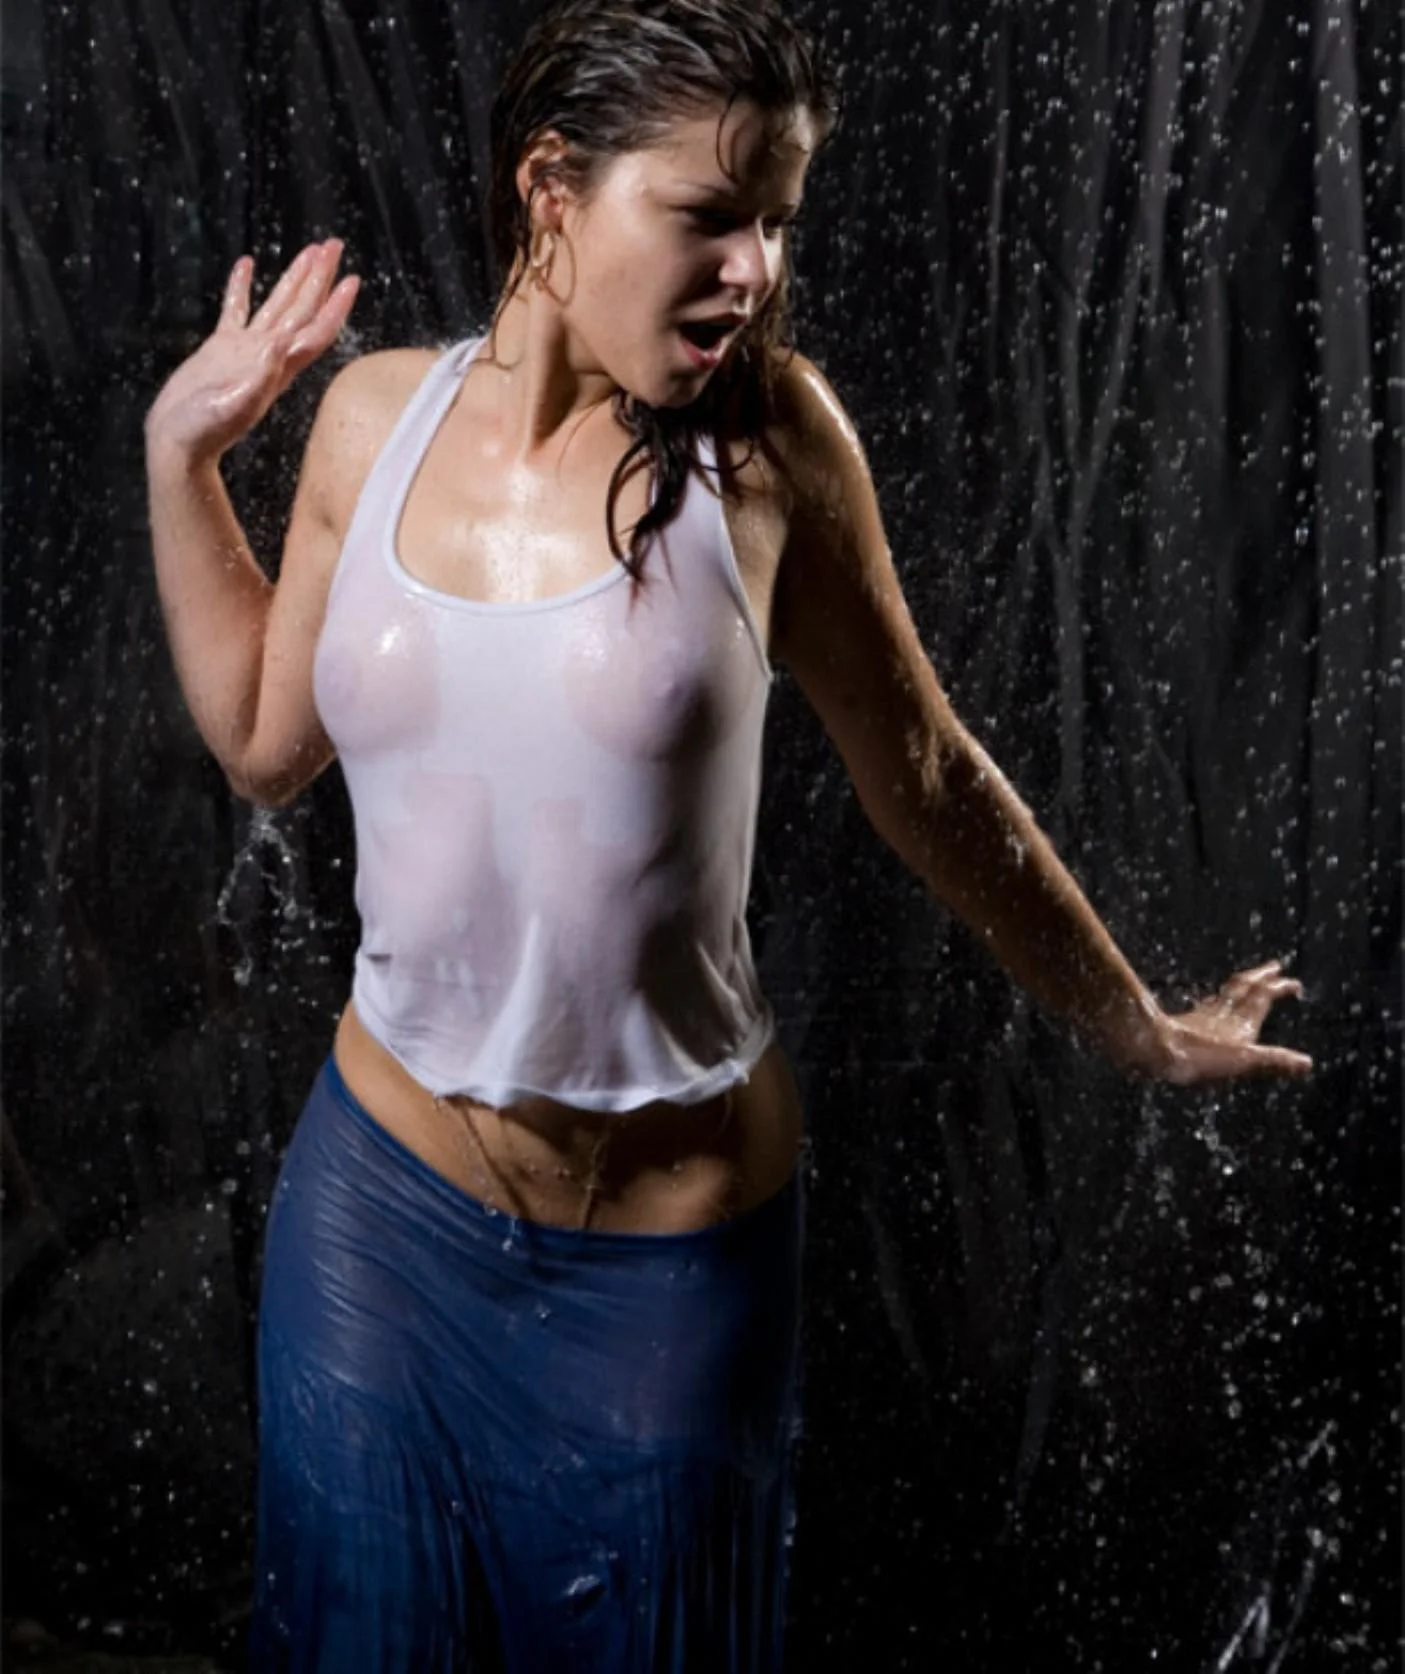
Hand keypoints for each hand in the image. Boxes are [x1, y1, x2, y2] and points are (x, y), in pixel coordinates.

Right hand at [144, 240, 359, 468]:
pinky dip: (242, 286)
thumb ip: (256, 381)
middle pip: (303, 310)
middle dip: (320, 278)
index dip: (335, 306)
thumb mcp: (230, 406)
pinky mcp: (220, 348)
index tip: (352, 280)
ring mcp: (245, 350)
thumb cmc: (202, 432)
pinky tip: (246, 264)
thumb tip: (278, 350)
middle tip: (335, 245)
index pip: (315, 331)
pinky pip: (235, 309)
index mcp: (276, 368)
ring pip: (277, 305)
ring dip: (294, 278)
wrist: (178, 442)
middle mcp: (268, 356)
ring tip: (310, 250)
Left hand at [1152, 960, 1312, 1084]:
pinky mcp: (1184, 1024)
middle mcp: (1222, 1014)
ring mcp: (1201, 1018)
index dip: (1278, 987)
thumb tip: (1307, 1063)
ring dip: (1240, 986)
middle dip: (1261, 976)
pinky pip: (1206, 1007)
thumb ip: (1274, 1061)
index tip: (1293, 980)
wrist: (1151, 1050)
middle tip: (1274, 966)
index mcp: (1239, 1021)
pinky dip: (1216, 1002)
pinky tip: (1208, 1007)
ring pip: (1225, 994)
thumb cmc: (1195, 1057)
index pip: (1262, 995)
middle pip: (1244, 987)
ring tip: (1246, 982)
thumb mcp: (1242, 1062)